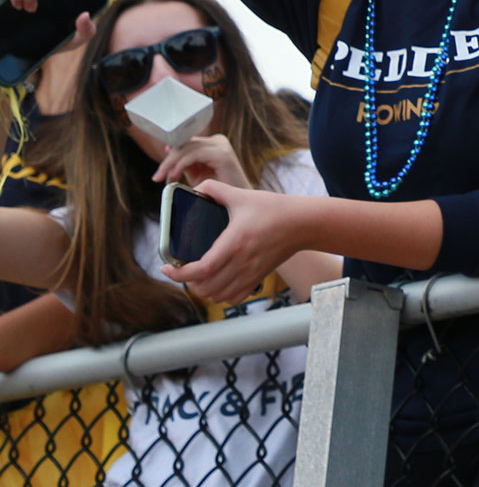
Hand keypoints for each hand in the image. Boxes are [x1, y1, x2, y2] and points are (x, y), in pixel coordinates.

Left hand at [153, 134, 248, 190]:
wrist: (235, 204)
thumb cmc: (218, 190)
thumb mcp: (195, 172)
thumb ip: (184, 161)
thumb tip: (168, 148)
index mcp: (213, 143)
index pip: (186, 143)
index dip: (170, 155)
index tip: (159, 173)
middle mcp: (218, 141)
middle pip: (185, 144)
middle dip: (168, 161)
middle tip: (156, 177)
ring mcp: (222, 146)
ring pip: (187, 148)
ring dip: (171, 164)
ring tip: (164, 179)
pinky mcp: (222, 154)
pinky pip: (194, 155)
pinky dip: (180, 165)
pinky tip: (174, 177)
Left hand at [163, 181, 304, 307]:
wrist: (303, 223)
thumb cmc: (274, 209)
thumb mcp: (243, 196)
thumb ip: (218, 189)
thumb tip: (197, 187)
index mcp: (234, 242)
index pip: (200, 269)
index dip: (178, 274)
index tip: (167, 268)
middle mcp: (242, 262)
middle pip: (205, 287)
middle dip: (187, 281)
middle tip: (182, 268)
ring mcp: (251, 273)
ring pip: (217, 295)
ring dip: (203, 289)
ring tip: (198, 276)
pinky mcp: (258, 278)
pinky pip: (233, 298)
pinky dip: (221, 295)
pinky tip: (218, 283)